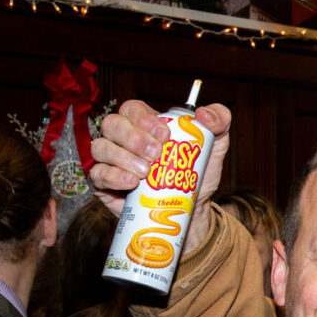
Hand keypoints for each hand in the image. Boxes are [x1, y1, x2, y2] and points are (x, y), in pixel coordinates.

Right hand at [89, 100, 230, 251]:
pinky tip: (131, 182)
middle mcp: (123, 138)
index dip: (144, 118)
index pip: (133, 109)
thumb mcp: (215, 144)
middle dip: (133, 138)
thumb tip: (203, 114)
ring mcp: (111, 160)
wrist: (192, 207)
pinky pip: (97, 174)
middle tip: (156, 154)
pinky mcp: (104, 183)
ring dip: (123, 157)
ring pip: (101, 147)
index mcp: (145, 123)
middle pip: (112, 125)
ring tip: (146, 172)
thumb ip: (219, 120)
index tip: (164, 135)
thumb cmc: (198, 172)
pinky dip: (113, 176)